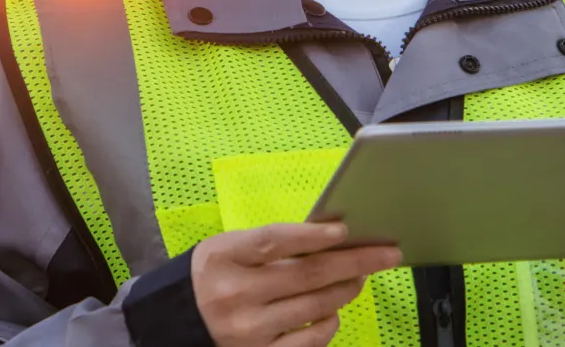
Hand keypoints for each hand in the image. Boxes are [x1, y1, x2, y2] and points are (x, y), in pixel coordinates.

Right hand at [191, 221, 401, 346]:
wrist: (178, 320)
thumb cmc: (215, 274)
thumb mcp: (230, 248)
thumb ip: (271, 243)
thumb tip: (330, 237)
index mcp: (225, 257)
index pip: (274, 240)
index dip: (312, 235)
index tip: (344, 230)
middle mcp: (235, 295)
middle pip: (306, 275)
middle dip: (354, 261)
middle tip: (386, 254)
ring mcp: (247, 331)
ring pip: (313, 307)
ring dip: (347, 289)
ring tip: (363, 276)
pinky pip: (306, 342)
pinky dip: (327, 324)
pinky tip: (334, 311)